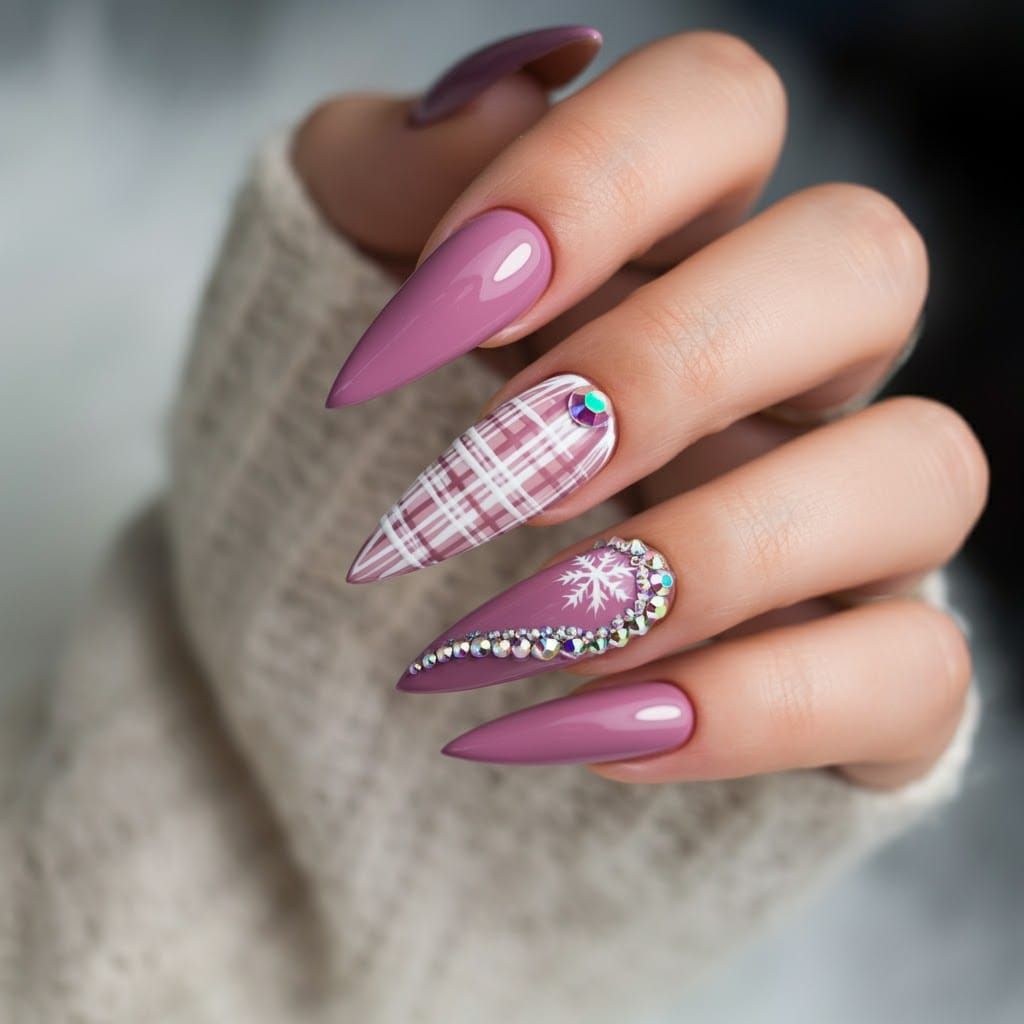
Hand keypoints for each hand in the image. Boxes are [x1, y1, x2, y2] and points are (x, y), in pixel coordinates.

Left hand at [293, 27, 986, 787]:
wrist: (344, 668)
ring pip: (921, 471)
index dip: (600, 179)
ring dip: (720, 554)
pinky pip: (909, 672)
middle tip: (506, 470)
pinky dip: (753, 708)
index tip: (450, 303)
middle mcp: (783, 368)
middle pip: (861, 264)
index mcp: (667, 246)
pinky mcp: (856, 674)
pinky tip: (594, 730)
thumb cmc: (341, 476)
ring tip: (540, 626)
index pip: (720, 106)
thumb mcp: (322, 306)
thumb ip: (382, 185)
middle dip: (673, 366)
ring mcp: (836, 523)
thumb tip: (493, 98)